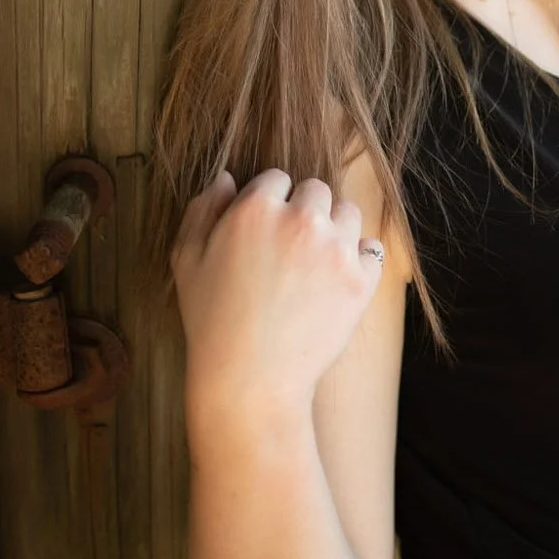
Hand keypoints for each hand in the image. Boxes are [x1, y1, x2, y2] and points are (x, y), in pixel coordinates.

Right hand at [169, 168, 385, 411]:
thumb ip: (203, 209)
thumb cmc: (212, 322)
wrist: (250, 381)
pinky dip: (359, 261)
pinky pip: (372, 250)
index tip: (264, 234)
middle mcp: (301, 220)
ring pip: (348, 213)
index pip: (277, 179)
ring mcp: (336, 250)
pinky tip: (336, 282)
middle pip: (316, 190)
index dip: (269, 204)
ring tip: (314, 265)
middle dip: (304, 211)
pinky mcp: (362, 280)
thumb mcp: (187, 260)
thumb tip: (227, 178)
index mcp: (256, 208)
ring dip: (335, 229)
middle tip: (290, 251)